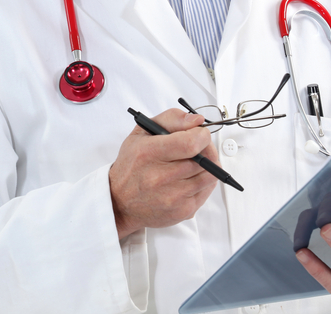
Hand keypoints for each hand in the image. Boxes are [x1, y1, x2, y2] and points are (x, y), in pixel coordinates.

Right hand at [108, 109, 218, 239]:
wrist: (120, 201)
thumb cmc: (132, 164)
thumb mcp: (141, 132)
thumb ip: (171, 119)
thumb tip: (197, 120)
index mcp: (149, 153)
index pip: (191, 144)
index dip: (202, 135)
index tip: (199, 134)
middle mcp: (160, 177)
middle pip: (204, 159)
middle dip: (206, 148)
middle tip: (197, 147)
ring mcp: (173, 197)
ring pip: (210, 175)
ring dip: (207, 165)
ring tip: (193, 162)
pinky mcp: (183, 211)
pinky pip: (207, 190)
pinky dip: (203, 181)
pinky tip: (190, 178)